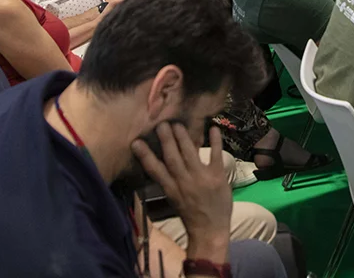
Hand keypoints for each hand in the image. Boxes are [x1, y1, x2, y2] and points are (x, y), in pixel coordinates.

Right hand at [132, 123, 231, 261]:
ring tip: (178, 124)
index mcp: (171, 189)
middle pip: (172, 158)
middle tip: (161, 123)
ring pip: (190, 154)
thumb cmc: (190, 214)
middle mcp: (184, 182)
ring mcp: (201, 179)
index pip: (155, 170)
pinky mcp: (218, 177)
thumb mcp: (174, 198)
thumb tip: (160, 160)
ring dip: (184, 137)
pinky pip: (216, 156)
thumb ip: (168, 180)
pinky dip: (215, 141)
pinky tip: (213, 128)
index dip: (145, 156)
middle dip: (166, 140)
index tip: (136, 142)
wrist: (210, 231)